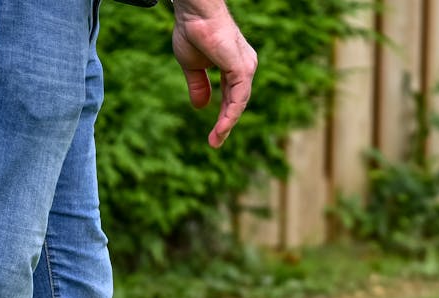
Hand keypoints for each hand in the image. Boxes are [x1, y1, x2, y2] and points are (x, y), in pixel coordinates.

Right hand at [171, 1, 257, 147]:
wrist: (194, 14)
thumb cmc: (193, 32)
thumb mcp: (192, 66)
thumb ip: (199, 86)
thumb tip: (201, 108)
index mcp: (235, 67)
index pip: (232, 97)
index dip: (224, 116)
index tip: (214, 135)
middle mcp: (245, 67)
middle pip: (237, 103)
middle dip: (226, 124)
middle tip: (215, 143)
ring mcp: (246, 68)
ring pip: (239, 103)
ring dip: (228, 123)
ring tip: (216, 139)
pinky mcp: (242, 68)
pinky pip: (238, 98)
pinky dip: (231, 114)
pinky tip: (223, 127)